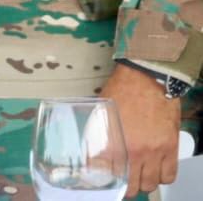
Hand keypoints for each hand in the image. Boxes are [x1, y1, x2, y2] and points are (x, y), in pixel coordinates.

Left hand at [101, 64, 179, 196]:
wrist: (145, 79)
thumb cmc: (120, 92)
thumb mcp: (100, 115)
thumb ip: (98, 137)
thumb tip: (94, 153)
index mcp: (110, 143)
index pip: (106, 176)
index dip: (105, 181)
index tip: (106, 180)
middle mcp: (132, 151)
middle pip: (131, 186)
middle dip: (126, 187)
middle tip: (125, 181)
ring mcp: (153, 152)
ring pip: (150, 184)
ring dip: (144, 182)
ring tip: (140, 175)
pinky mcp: (170, 148)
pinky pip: (169, 175)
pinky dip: (162, 176)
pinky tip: (156, 170)